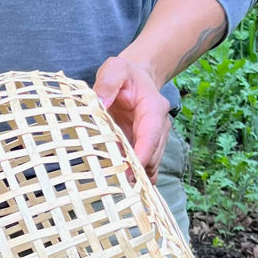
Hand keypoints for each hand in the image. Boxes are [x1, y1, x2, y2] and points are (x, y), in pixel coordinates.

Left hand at [93, 55, 170, 181]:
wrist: (136, 78)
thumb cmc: (124, 74)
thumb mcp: (114, 69)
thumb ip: (107, 83)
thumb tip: (98, 103)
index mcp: (154, 108)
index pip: (151, 134)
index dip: (142, 154)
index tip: (131, 170)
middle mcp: (159, 126)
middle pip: (152, 155)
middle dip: (138, 171)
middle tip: (117, 184)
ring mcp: (154, 138)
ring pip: (150, 164)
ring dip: (136, 176)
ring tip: (118, 188)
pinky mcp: (144, 146)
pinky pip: (144, 166)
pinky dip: (135, 176)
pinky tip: (122, 185)